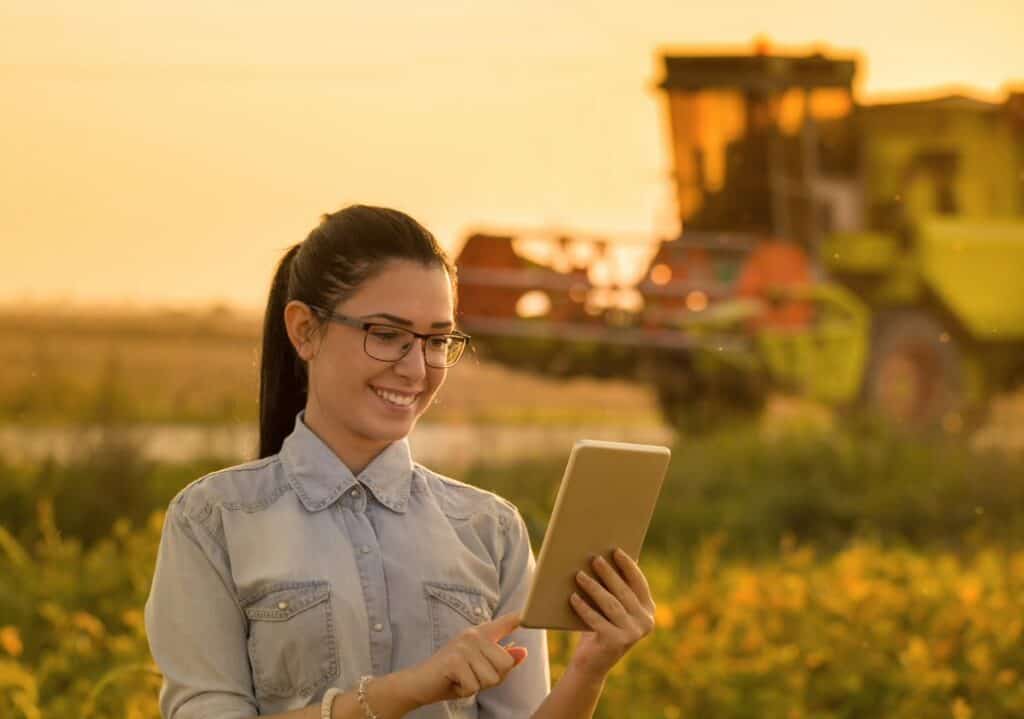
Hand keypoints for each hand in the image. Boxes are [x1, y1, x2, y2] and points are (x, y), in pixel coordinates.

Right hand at [399, 612, 527, 706]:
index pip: (506, 622)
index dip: (520, 617)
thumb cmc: (453, 676)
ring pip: (491, 678)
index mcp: (481, 634)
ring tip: (462, 678)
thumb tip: (523, 652)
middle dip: (492, 679)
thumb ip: (501, 661)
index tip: (531, 611)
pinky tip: (453, 682)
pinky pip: (475, 686)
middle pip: (505, 664)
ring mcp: (464, 646)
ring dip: (477, 686)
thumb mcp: (480, 669)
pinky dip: (465, 691)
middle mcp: (474, 635)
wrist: (420, 683)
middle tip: (471, 675)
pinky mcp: (455, 660)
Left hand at [567, 548, 655, 680]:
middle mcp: (645, 622)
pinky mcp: (617, 642)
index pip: (639, 583)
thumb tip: (605, 556)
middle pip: (624, 592)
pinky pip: (597, 620)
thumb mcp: (611, 606)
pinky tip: (573, 597)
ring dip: (594, 588)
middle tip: (594, 558)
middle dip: (608, 573)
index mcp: (648, 610)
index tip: (615, 550)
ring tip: (579, 575)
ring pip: (610, 604)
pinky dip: (584, 608)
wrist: (592, 663)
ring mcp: (633, 634)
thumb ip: (615, 588)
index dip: (628, 565)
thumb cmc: (600, 626)